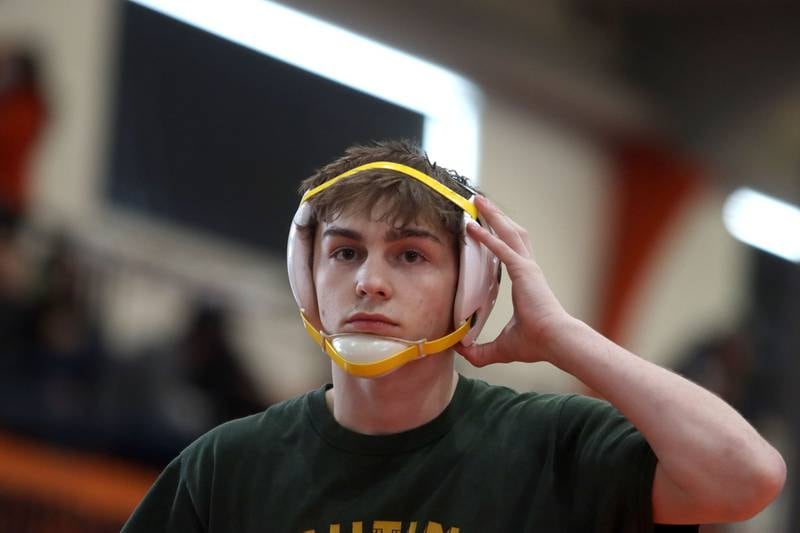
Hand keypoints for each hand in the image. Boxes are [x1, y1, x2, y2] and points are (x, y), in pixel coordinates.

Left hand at [455, 196, 571, 366]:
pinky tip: (471, 227)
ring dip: (493, 216)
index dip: (499, 235)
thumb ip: (481, 350)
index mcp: (526, 280)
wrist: (556, 341)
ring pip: (509, 232)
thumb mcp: (503, 346)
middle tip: (481, 202)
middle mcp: (528, 268)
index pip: (511, 250)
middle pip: (511, 233)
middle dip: (496, 216)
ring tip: (478, 202)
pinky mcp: (524, 271)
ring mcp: (528, 267)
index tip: (486, 225)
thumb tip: (462, 352)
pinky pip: (502, 248)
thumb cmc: (537, 342)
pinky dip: (486, 237)